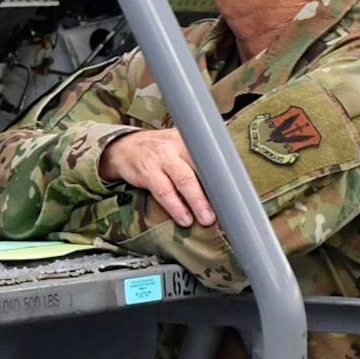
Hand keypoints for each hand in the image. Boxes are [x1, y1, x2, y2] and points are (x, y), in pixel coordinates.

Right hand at [98, 128, 215, 226]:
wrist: (124, 148)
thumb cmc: (160, 152)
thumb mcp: (180, 147)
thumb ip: (199, 160)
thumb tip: (226, 186)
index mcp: (189, 139)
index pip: (211, 156)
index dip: (224, 176)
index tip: (235, 194)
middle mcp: (176, 144)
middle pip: (199, 168)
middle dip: (212, 191)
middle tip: (224, 211)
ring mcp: (161, 157)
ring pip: (183, 180)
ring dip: (196, 202)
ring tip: (205, 219)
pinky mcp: (147, 171)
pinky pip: (163, 191)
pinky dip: (175, 207)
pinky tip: (183, 218)